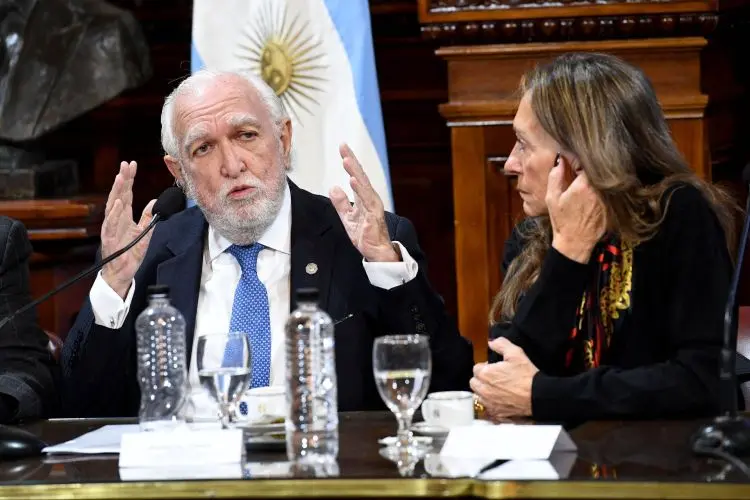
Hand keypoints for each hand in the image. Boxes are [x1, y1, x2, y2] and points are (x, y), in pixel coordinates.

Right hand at [100, 161, 155, 298]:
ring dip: (117, 192)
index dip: (129, 179)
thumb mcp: (144, 233)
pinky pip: (111, 225)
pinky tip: (117, 203)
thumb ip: (148, 217)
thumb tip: (153, 201)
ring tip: (120, 178)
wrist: (122, 273)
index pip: (127, 193)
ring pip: (113, 206)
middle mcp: (116, 219)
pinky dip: (113, 214)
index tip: (132, 164)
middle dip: (122, 179)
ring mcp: (112, 228)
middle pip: (119, 195)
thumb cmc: (130, 253)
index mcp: (124, 216)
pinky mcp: (110, 239)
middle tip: (126, 164)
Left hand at [329, 143, 398, 261]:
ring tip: (347, 160)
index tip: (343, 147)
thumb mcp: (348, 217)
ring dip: (355, 172)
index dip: (350, 162)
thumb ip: (341, 203)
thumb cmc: (365, 235)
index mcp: (364, 198)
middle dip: (352, 161)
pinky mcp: (373, 217)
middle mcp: (370, 199)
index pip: (356, 176)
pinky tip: (353, 181)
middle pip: (361, 176)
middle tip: (344, 147)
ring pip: (364, 186)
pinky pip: (366, 201)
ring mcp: (373, 207)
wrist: (376, 252)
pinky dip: (360, 190)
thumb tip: (333, 187)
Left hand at [470, 338, 538, 419]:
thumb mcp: (515, 353)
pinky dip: (491, 404)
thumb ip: (501, 344)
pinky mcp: (496, 413)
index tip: (494, 368)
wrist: (537, 396)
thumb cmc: (527, 376)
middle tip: (494, 378)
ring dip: (484, 392)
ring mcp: (489, 403)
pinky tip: (500, 400)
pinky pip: (487, 408)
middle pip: (474, 383)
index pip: (476, 368)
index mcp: (485, 374)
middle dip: (481, 379)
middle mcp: (484, 389)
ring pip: (478, 396)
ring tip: (496, 389)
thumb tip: (491, 342)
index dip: (485, 367)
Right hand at [545, 157, 606, 262]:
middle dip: (587, 169)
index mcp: (584, 185)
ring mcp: (609, 198)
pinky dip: (602, 190)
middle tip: (577, 172)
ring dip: (596, 179)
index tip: (570, 163)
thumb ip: (556, 176)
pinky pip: (609, 191)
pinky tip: (592, 197)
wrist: (576, 242)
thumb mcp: (552, 198)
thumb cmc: (562, 221)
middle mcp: (600, 189)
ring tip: (584, 185)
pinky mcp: (613, 205)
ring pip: (604, 180)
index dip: (577, 161)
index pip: (585, 162)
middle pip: (597, 170)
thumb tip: (560, 160)